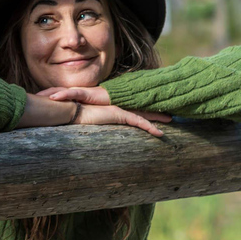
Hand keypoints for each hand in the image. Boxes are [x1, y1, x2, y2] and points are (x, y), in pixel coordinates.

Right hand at [37, 86, 170, 136]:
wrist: (70, 108)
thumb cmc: (72, 111)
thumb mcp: (81, 115)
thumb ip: (85, 116)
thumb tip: (82, 123)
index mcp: (110, 106)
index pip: (128, 107)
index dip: (140, 108)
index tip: (149, 110)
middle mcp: (116, 106)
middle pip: (140, 108)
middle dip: (154, 110)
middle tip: (167, 113)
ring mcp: (118, 109)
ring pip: (143, 113)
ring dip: (157, 117)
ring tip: (171, 120)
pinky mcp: (119, 115)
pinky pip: (138, 122)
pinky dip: (150, 127)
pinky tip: (160, 134)